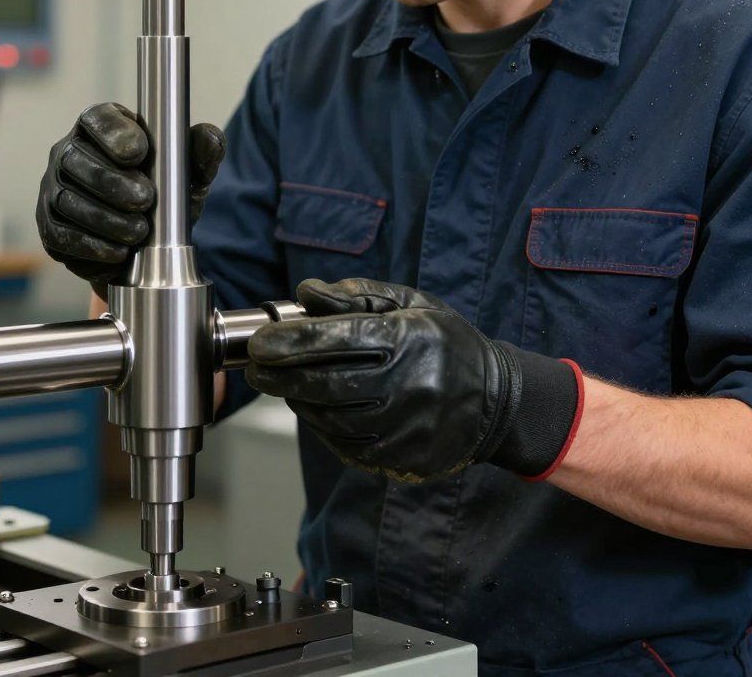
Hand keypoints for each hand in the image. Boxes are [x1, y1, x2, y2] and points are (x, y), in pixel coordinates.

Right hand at [36, 102, 224, 297]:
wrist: (149, 248)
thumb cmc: (167, 197)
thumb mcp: (190, 175)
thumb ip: (202, 153)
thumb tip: (209, 137)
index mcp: (102, 128)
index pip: (97, 119)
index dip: (114, 134)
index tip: (139, 153)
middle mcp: (69, 153)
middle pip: (75, 159)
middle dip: (111, 182)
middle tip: (145, 200)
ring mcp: (54, 190)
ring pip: (67, 200)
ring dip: (104, 218)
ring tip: (138, 232)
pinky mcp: (49, 227)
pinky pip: (60, 235)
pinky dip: (91, 246)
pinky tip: (118, 251)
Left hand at [246, 277, 582, 482]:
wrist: (495, 401)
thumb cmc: (445, 342)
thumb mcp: (409, 302)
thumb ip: (355, 294)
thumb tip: (304, 294)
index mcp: (409, 339)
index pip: (336, 340)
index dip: (290, 341)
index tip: (259, 343)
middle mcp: (409, 385)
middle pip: (326, 383)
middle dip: (281, 374)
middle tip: (256, 367)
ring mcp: (406, 427)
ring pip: (331, 417)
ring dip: (299, 400)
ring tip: (283, 384)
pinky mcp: (403, 458)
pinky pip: (347, 445)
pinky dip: (322, 426)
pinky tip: (314, 407)